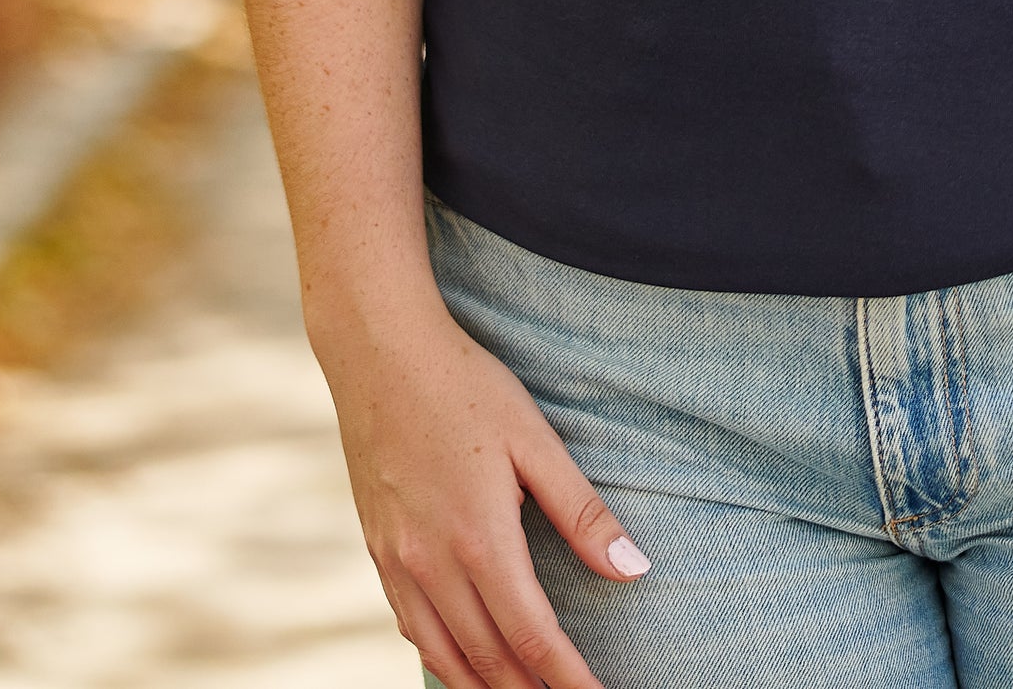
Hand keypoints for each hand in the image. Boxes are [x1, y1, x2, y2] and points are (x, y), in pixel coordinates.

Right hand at [316, 297, 647, 688]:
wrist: (380, 355)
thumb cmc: (467, 388)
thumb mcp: (536, 440)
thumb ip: (582, 512)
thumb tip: (634, 569)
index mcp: (481, 539)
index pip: (533, 637)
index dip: (568, 678)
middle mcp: (433, 564)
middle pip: (488, 659)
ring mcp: (398, 562)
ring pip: (444, 654)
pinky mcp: (378, 550)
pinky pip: (411, 626)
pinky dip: (442, 659)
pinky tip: (462, 663)